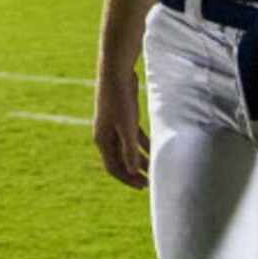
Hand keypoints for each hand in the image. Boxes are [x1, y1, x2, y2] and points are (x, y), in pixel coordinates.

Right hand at [93, 68, 148, 189]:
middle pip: (119, 160)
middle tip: (150, 183)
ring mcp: (114, 126)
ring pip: (127, 149)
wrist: (116, 73)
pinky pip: (133, 137)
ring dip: (140, 160)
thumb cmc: (120, 99)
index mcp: (102, 139)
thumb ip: (130, 150)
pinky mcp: (124, 118)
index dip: (127, 179)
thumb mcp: (127, 127)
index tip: (143, 186)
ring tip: (155, 170)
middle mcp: (106, 135)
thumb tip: (133, 171)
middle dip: (134, 172)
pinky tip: (155, 149)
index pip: (113, 167)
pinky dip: (142, 145)